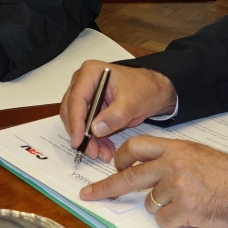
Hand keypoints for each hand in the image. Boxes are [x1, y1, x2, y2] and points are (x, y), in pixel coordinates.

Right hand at [59, 62, 176, 161]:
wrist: (154, 90)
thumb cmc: (144, 88)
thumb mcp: (132, 102)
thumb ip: (114, 116)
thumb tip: (95, 129)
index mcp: (90, 73)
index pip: (76, 99)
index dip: (76, 122)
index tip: (78, 141)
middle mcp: (83, 82)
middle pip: (73, 111)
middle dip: (82, 134)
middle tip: (92, 152)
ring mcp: (86, 95)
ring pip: (78, 121)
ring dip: (88, 140)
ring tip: (102, 153)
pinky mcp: (91, 107)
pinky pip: (87, 126)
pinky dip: (95, 139)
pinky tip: (104, 149)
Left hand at [77, 136, 227, 227]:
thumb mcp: (197, 154)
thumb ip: (171, 158)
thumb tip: (145, 169)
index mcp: (175, 148)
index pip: (136, 147)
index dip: (121, 158)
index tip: (112, 167)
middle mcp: (172, 165)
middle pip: (129, 177)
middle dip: (106, 188)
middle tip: (89, 194)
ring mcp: (177, 187)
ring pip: (150, 203)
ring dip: (162, 207)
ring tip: (188, 201)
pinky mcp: (184, 210)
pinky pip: (164, 221)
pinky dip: (174, 221)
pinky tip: (193, 213)